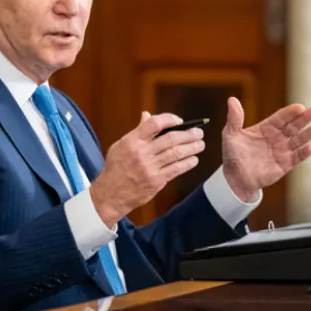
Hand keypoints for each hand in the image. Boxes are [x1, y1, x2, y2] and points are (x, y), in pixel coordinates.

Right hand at [90, 113, 204, 225]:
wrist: (110, 194)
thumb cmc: (116, 168)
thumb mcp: (120, 146)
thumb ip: (137, 131)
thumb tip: (147, 115)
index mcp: (132, 141)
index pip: (154, 124)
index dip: (169, 119)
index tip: (180, 121)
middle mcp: (141, 153)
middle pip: (170, 139)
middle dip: (188, 135)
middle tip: (198, 133)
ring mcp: (149, 167)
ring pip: (176, 154)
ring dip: (192, 148)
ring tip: (200, 144)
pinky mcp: (156, 181)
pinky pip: (176, 169)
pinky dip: (187, 163)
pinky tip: (194, 160)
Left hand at [221, 98, 310, 201]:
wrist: (235, 179)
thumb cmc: (233, 155)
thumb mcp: (230, 135)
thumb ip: (234, 118)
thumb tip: (232, 100)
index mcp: (266, 128)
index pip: (281, 117)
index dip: (290, 112)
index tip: (299, 107)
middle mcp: (277, 137)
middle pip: (293, 126)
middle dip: (304, 119)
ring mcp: (282, 151)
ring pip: (298, 140)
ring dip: (307, 134)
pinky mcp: (285, 164)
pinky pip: (297, 157)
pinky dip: (304, 153)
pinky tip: (310, 147)